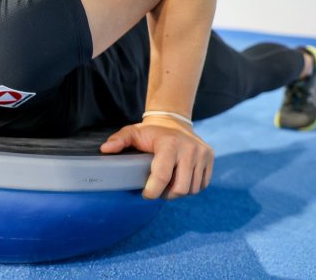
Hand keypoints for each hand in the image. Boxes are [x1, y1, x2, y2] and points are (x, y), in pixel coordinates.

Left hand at [99, 116, 213, 199]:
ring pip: (192, 189)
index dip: (152, 191)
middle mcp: (189, 148)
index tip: (145, 194)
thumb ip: (119, 140)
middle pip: (180, 188)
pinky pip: (202, 184)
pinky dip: (191, 188)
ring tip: (167, 185)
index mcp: (169, 144)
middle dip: (166, 194)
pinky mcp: (210, 158)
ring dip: (178, 192)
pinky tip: (179, 181)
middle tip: (157, 190)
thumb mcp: (132, 132)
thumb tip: (105, 149)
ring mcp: (202, 153)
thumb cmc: (150, 132)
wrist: (174, 121)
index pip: (162, 176)